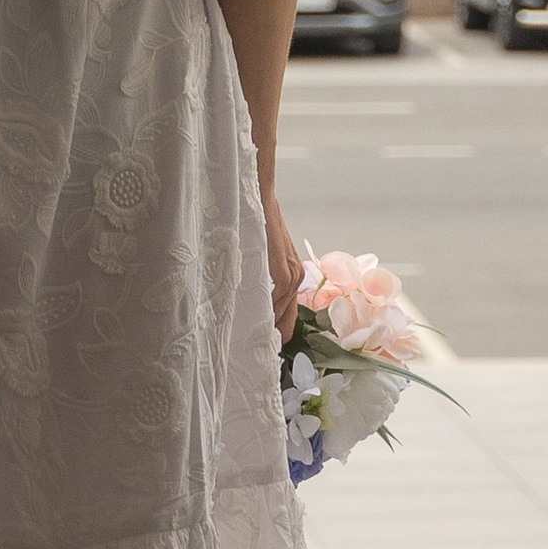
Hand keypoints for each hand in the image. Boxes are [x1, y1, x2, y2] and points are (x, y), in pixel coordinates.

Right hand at [262, 185, 303, 341]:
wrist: (260, 194)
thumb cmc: (256, 220)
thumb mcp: (263, 250)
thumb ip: (262, 271)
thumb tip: (251, 294)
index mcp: (291, 273)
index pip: (288, 312)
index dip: (278, 329)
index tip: (266, 346)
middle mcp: (295, 275)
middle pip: (287, 316)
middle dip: (275, 333)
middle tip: (259, 354)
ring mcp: (290, 271)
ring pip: (281, 308)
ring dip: (270, 324)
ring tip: (255, 342)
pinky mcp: (282, 266)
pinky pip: (277, 296)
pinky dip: (268, 309)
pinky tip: (257, 319)